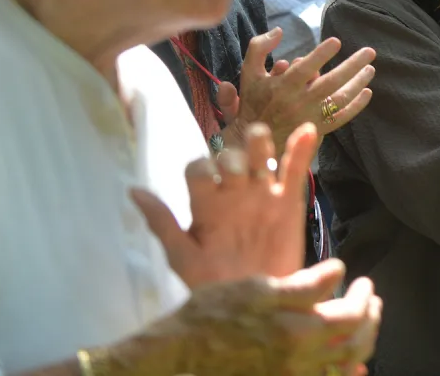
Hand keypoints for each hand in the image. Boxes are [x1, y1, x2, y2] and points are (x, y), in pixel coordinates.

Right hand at [116, 261, 380, 375]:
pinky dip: (340, 371)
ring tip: (361, 325)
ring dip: (360, 345)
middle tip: (372, 302)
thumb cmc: (211, 316)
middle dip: (370, 322)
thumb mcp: (256, 289)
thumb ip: (303, 285)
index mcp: (298, 330)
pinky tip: (344, 361)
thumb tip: (340, 271)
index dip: (364, 298)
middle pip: (355, 345)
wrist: (175, 356)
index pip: (352, 316)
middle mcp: (301, 361)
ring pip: (343, 367)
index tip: (363, 282)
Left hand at [132, 122, 316, 285]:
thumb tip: (133, 190)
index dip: (202, 167)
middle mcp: (233, 194)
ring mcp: (262, 195)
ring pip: (261, 154)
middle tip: (236, 176)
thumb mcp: (183, 257)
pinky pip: (295, 171)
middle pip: (231, 155)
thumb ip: (162, 223)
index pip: (199, 168)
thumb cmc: (214, 286)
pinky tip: (306, 131)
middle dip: (231, 158)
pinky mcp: (289, 203)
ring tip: (259, 143)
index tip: (209, 182)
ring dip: (259, 142)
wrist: (254, 308)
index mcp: (205, 205)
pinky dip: (302, 149)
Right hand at [219, 28, 375, 150]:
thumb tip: (279, 31)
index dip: (321, 54)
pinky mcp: (318, 128)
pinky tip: (367, 92)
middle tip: (369, 52)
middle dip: (352, 66)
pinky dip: (356, 106)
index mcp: (282, 86)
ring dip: (357, 83)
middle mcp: (298, 102)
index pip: (305, 68)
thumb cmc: (254, 101)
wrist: (253, 138)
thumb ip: (259, 48)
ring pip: (339, 100)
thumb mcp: (249, 72)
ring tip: (370, 69)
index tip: (337, 41)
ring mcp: (310, 117)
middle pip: (330, 82)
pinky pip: (341, 118)